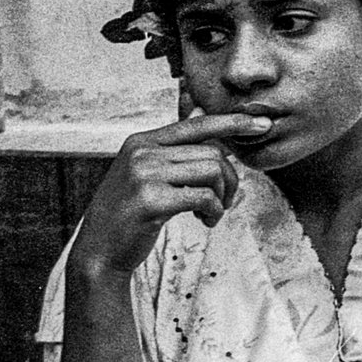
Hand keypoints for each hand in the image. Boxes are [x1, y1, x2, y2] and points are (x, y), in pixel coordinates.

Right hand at [70, 114, 264, 277]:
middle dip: (229, 179)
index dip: (232, 122)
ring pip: (212, 172)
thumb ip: (174, 146)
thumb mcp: (146, 172)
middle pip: (212, 153)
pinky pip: (204, 197)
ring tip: (211, 212)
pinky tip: (205, 220)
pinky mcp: (150, 199)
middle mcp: (142, 152)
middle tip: (224, 202)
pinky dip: (214, 211)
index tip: (262, 124)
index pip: (197, 124)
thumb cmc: (129, 213)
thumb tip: (200, 111)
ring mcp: (144, 174)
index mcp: (142, 141)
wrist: (99, 251)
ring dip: (222, 197)